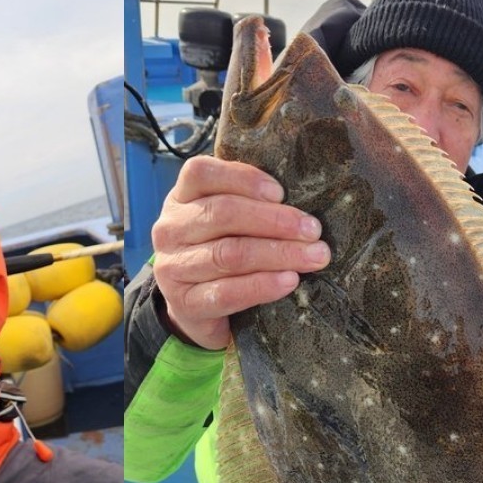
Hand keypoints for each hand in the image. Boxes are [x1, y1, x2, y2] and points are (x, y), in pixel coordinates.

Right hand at [150, 156, 329, 349]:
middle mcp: (170, 230)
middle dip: (275, 221)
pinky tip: (289, 281)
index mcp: (180, 199)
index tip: (281, 193)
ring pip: (228, 254)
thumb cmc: (218, 252)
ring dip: (277, 254)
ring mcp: (173, 268)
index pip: (201, 173)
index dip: (243, 178)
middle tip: (313, 230)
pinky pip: (226, 293)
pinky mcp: (184, 303)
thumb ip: (248, 203)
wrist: (193, 309)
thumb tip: (303, 198)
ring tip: (313, 257)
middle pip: (222, 214)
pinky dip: (262, 286)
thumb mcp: (223, 222)